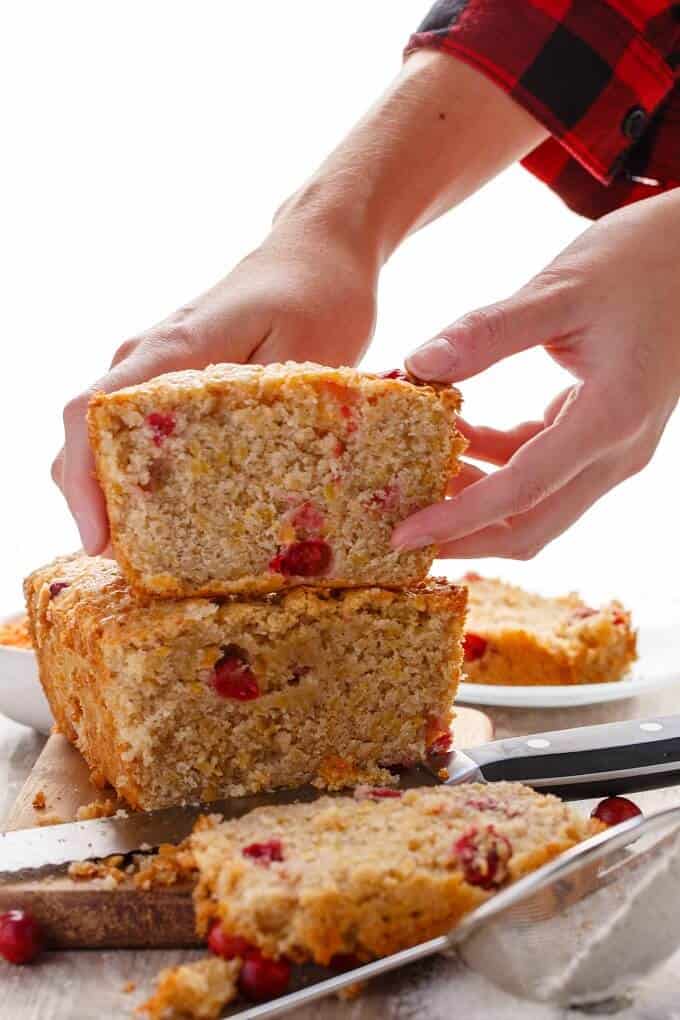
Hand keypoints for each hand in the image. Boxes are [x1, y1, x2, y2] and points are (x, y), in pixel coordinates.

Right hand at [52, 208, 377, 553]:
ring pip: (105, 437)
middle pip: (85, 436)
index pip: (91, 413)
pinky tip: (175, 512)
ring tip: (158, 551)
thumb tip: (238, 478)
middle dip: (96, 504)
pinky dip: (140, 473)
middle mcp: (146, 356)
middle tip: (141, 564)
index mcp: (173, 348)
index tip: (99, 540)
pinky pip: (135, 430)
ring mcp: (154, 365)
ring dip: (116, 493)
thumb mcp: (309, 351)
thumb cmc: (321, 291)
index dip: (82, 482)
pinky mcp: (172, 377)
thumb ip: (264, 405)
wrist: (320, 248)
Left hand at [393, 190, 679, 559]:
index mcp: (609, 419)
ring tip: (413, 476)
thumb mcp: (560, 289)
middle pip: (532, 525)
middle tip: (398, 532)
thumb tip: (417, 365)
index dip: (458, 519)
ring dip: (475, 499)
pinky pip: (541, 470)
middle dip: (463, 536)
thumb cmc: (638, 261)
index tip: (404, 535)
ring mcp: (612, 449)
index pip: (522, 491)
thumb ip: (488, 331)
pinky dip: (494, 464)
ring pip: (535, 505)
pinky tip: (454, 434)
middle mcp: (616, 450)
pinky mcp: (600, 435)